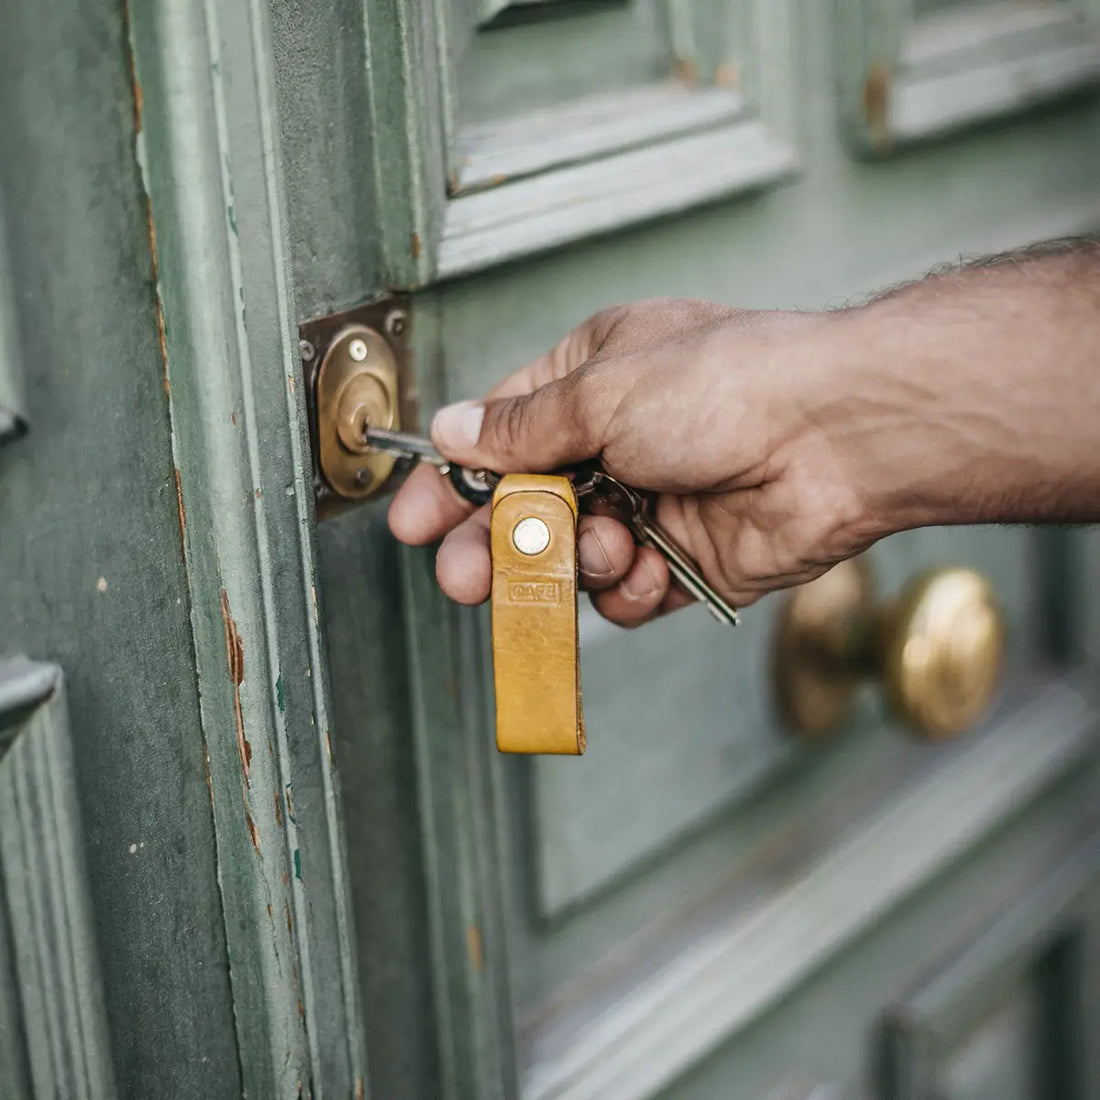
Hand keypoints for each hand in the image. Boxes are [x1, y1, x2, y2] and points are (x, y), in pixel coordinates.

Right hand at [388, 298, 881, 626]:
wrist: (835, 438)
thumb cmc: (729, 384)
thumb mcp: (602, 391)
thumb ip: (521, 427)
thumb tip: (455, 431)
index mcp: (594, 380)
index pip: (500, 435)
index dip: (453, 480)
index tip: (413, 521)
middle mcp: (620, 441)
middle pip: (529, 507)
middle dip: (498, 544)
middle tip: (465, 578)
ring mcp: (654, 503)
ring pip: (575, 557)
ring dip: (579, 561)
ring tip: (605, 547)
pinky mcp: (688, 559)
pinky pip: (628, 594)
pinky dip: (632, 588)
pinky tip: (652, 566)